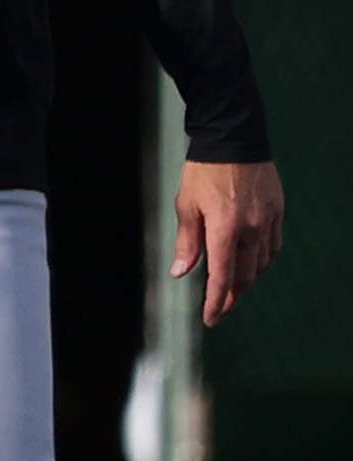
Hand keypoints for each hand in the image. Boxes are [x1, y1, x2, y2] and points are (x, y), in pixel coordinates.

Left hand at [176, 157, 286, 324]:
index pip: (222, 276)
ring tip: (233, 291)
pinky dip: (261, 262)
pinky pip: (272, 247)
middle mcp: (252, 229)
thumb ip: (187, 242)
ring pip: (262, 264)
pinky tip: (252, 266)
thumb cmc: (203, 172)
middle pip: (245, 276)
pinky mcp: (278, 213)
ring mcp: (269, 221)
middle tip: (220, 311)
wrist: (234, 140)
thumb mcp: (186, 205)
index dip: (217, 302)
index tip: (212, 319)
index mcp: (226, 229)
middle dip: (232, 297)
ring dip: (248, 281)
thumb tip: (182, 273)